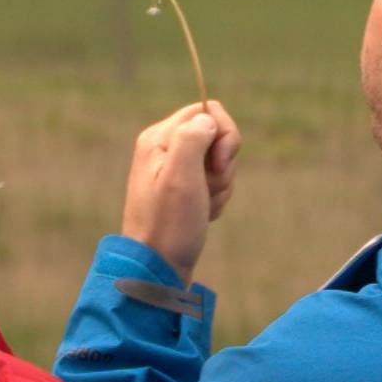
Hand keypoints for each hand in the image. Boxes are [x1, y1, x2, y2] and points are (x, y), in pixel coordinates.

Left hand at [121, 101, 238, 274]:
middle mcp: (163, 149)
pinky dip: (216, 198)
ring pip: (219, 161)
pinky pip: (214, 182)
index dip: (224, 135)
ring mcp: (173, 170)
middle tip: (208, 189)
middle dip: (223, 164)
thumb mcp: (180, 176)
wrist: (158, 269)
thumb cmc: (168, 225)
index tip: (219, 165)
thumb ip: (192, 138)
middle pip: (216, 135)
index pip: (207, 111)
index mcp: (158, 138)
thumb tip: (208, 119)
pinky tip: (203, 215)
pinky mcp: (182, 189)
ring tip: (202, 207)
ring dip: (221, 185)